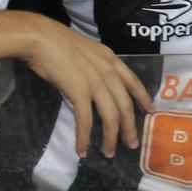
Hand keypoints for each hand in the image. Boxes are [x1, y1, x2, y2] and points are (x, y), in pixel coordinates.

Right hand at [23, 17, 152, 158]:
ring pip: (110, 116)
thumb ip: (96, 66)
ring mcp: (95, 82)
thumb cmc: (57, 42)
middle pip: (125, 105)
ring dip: (110, 138)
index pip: (133, 81)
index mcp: (110, 59)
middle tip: (132, 145)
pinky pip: (86, 120)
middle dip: (129, 127)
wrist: (40, 37)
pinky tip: (82, 150)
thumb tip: (97, 85)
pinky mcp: (79, 91)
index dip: (143, 98)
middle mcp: (108, 71)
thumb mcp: (87, 51)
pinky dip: (84, 137)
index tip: (151, 111)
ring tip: (108, 153)